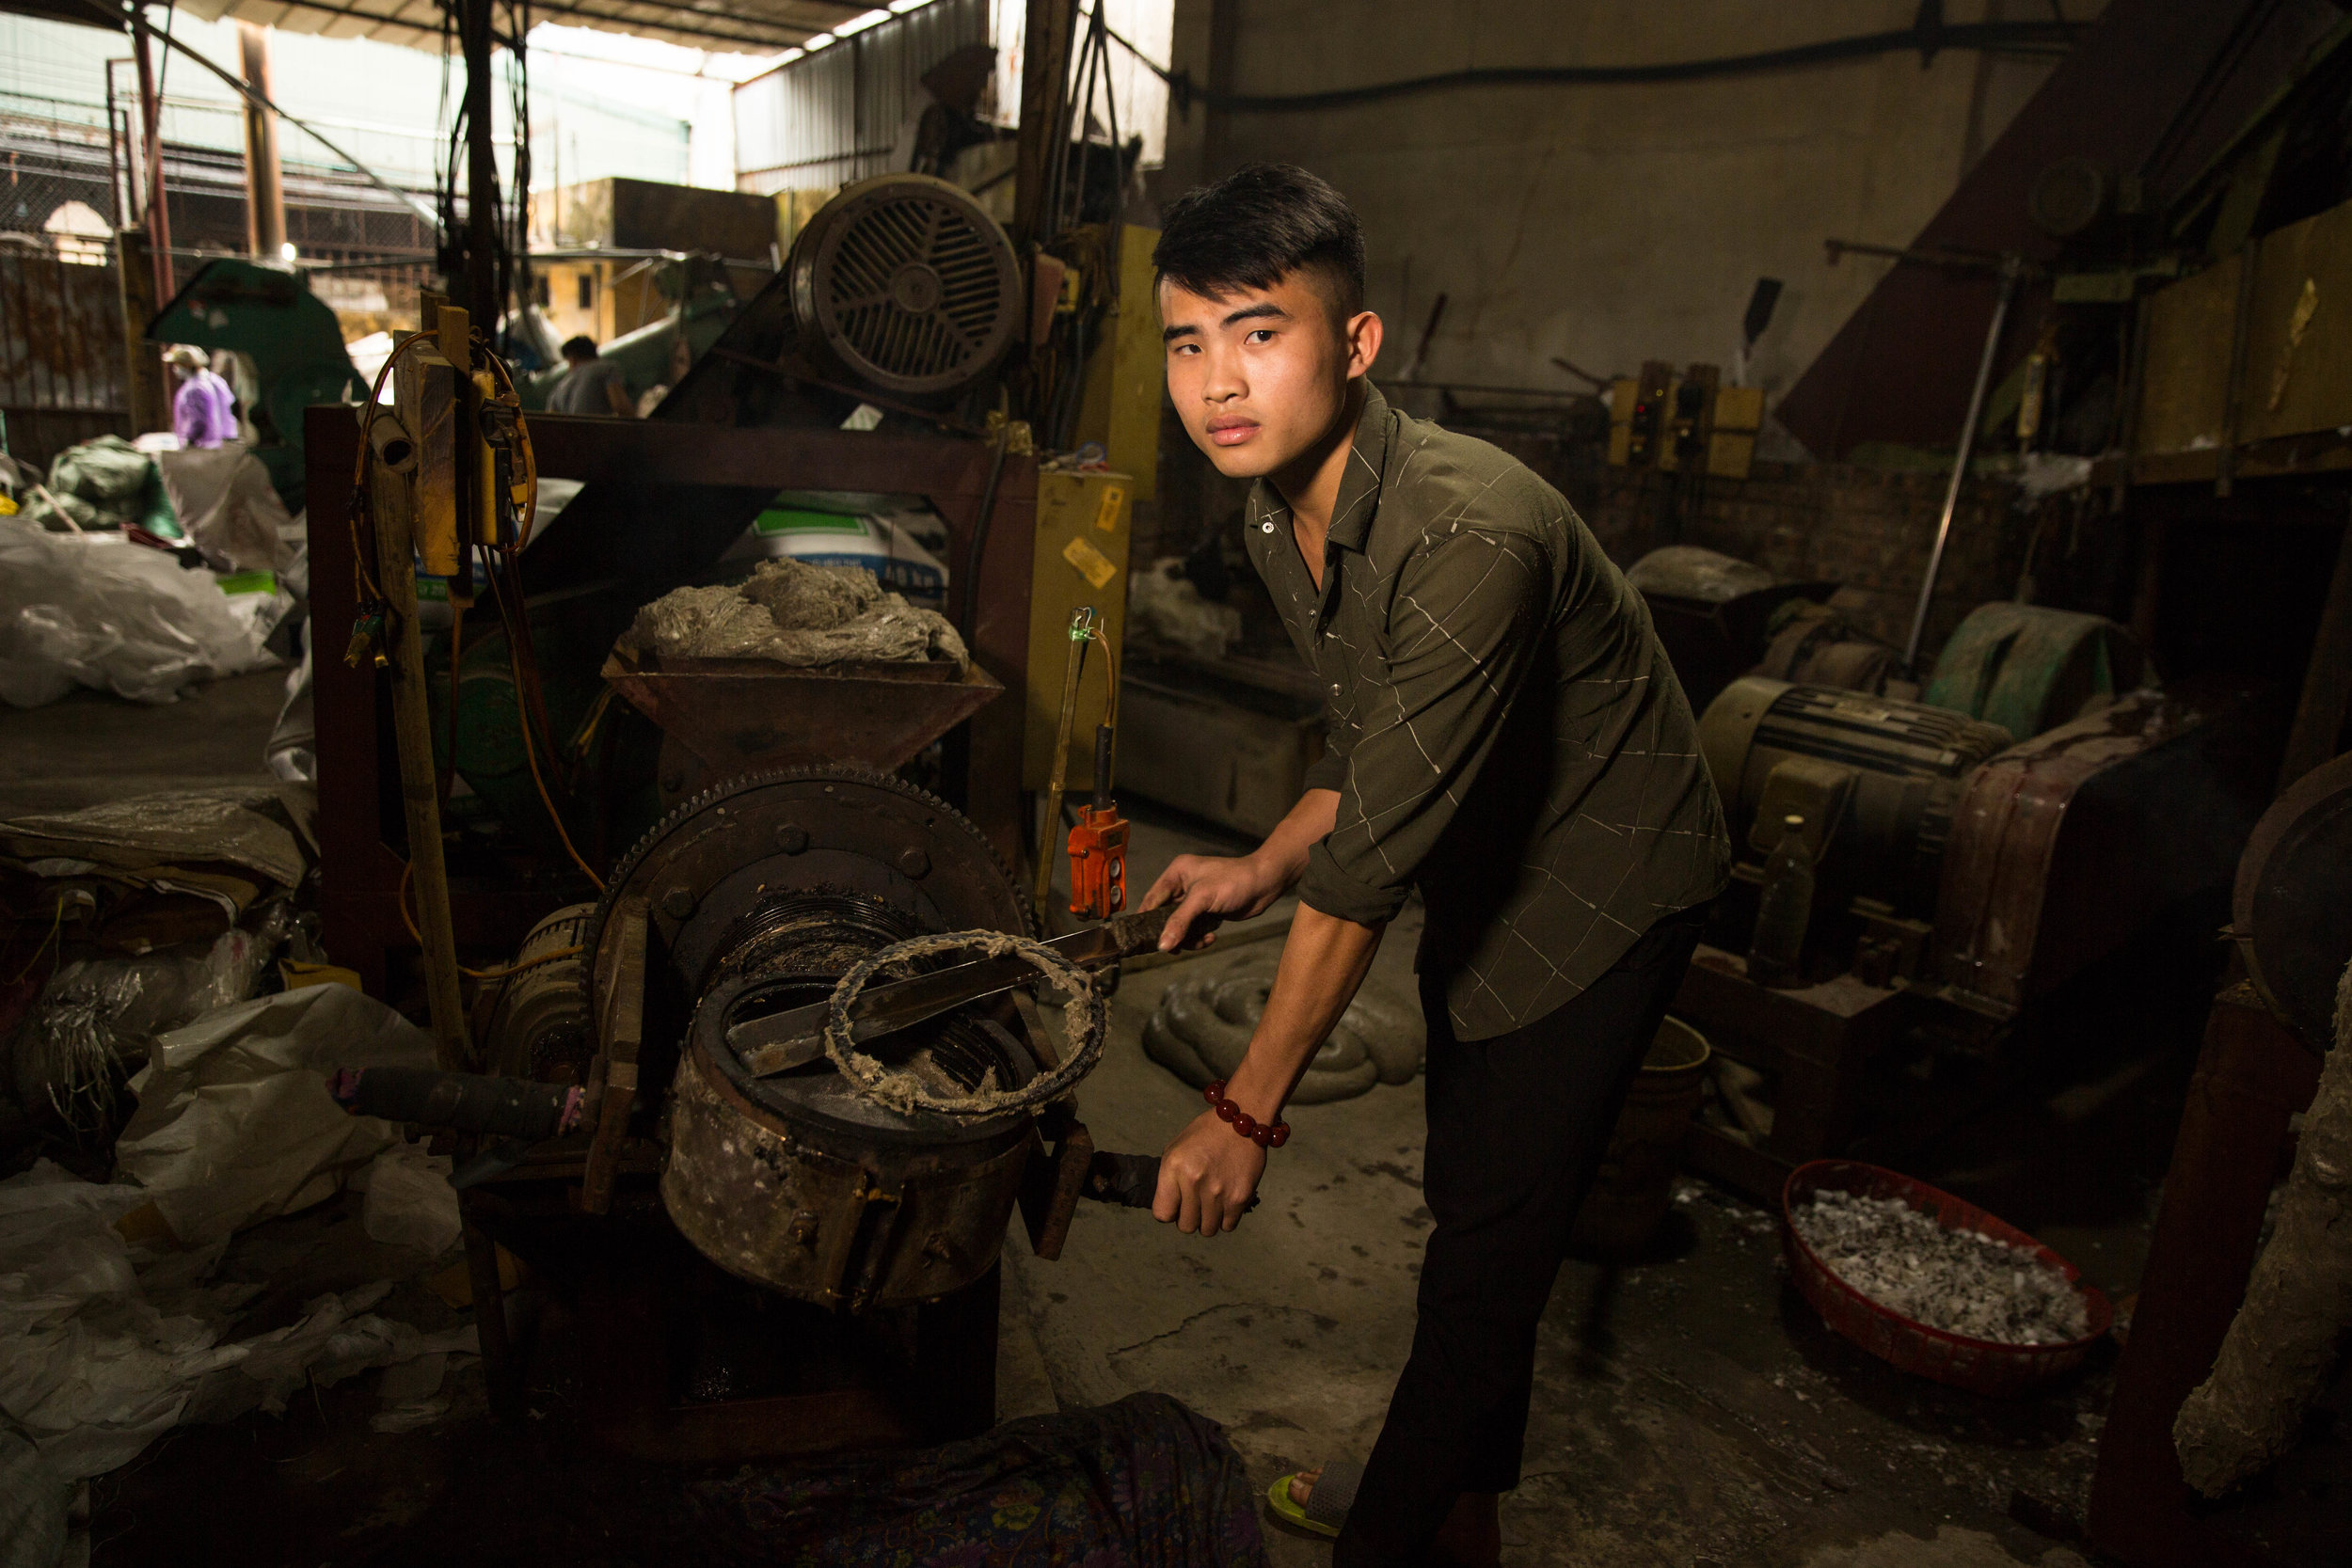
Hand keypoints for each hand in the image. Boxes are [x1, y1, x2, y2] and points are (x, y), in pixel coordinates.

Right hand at [1141, 852, 1287, 951]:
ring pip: (1180, 926)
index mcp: (1177, 873)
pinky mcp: (1207, 911)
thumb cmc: (1234, 881)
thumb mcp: (1202, 899)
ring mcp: (1195, 899)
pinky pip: (1194, 929)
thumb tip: (1162, 945)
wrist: (1265, 884)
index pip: (1152, 899)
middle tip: (1176, 947)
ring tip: (1201, 941)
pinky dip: (1200, 937)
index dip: (1146, 919)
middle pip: (1165, 916)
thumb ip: (1180, 922)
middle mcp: (1183, 885)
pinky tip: (1212, 937)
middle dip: (1172, 932)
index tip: (1143, 939)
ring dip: (1188, 938)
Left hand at [1152, 1109, 1267, 1234]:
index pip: (1162, 1214)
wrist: (1241, 1121)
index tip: (1176, 1205)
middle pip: (1186, 1226)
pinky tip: (1226, 1201)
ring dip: (1208, 1220)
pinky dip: (1226, 1218)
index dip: (1169, 1211)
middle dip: (1188, 1218)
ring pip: (1207, 1230)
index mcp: (1174, 1167)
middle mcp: (1194, 1181)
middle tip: (1195, 1203)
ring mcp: (1218, 1191)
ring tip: (1211, 1202)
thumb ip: (1168, 1179)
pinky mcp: (1239, 1197)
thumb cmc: (1205, 1135)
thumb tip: (1167, 1210)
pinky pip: (1228, 1226)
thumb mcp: (1176, 1148)